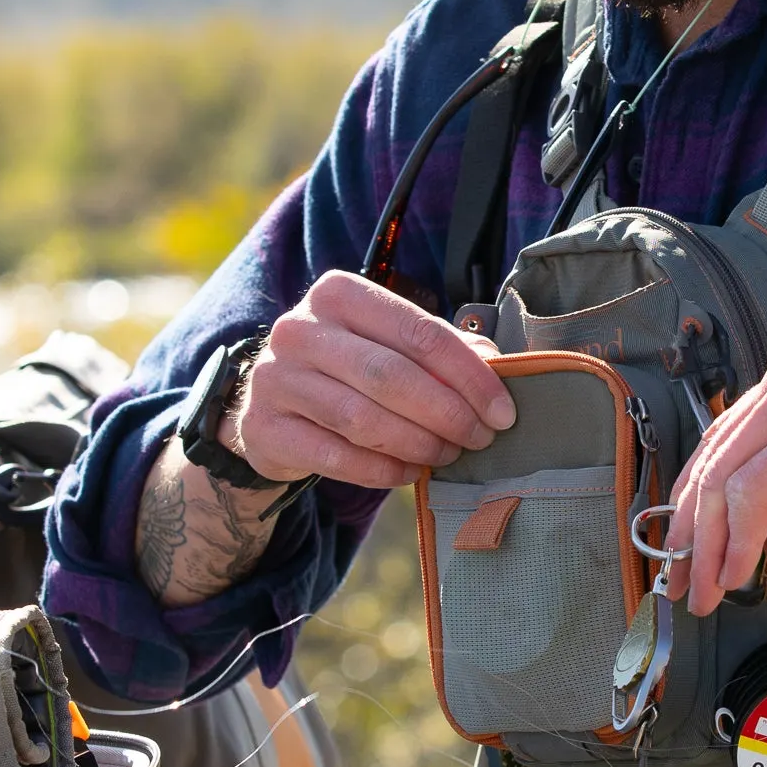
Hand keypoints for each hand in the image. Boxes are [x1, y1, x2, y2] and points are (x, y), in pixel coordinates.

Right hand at [229, 271, 516, 489]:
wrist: (271, 404)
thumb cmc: (347, 366)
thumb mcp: (387, 341)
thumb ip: (439, 347)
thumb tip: (498, 364)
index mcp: (339, 294)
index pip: (420, 333)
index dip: (470, 376)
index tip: (503, 412)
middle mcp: (300, 330)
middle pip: (391, 376)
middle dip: (448, 413)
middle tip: (480, 438)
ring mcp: (275, 379)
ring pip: (363, 419)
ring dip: (418, 443)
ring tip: (447, 455)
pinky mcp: (263, 428)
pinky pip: (335, 456)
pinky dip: (381, 469)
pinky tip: (408, 472)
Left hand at [663, 330, 766, 615]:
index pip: (726, 443)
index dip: (702, 501)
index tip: (699, 548)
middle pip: (710, 461)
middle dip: (690, 531)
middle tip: (685, 581)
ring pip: (721, 479)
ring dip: (708, 546)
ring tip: (707, 591)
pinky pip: (753, 493)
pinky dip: (739, 539)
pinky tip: (741, 571)